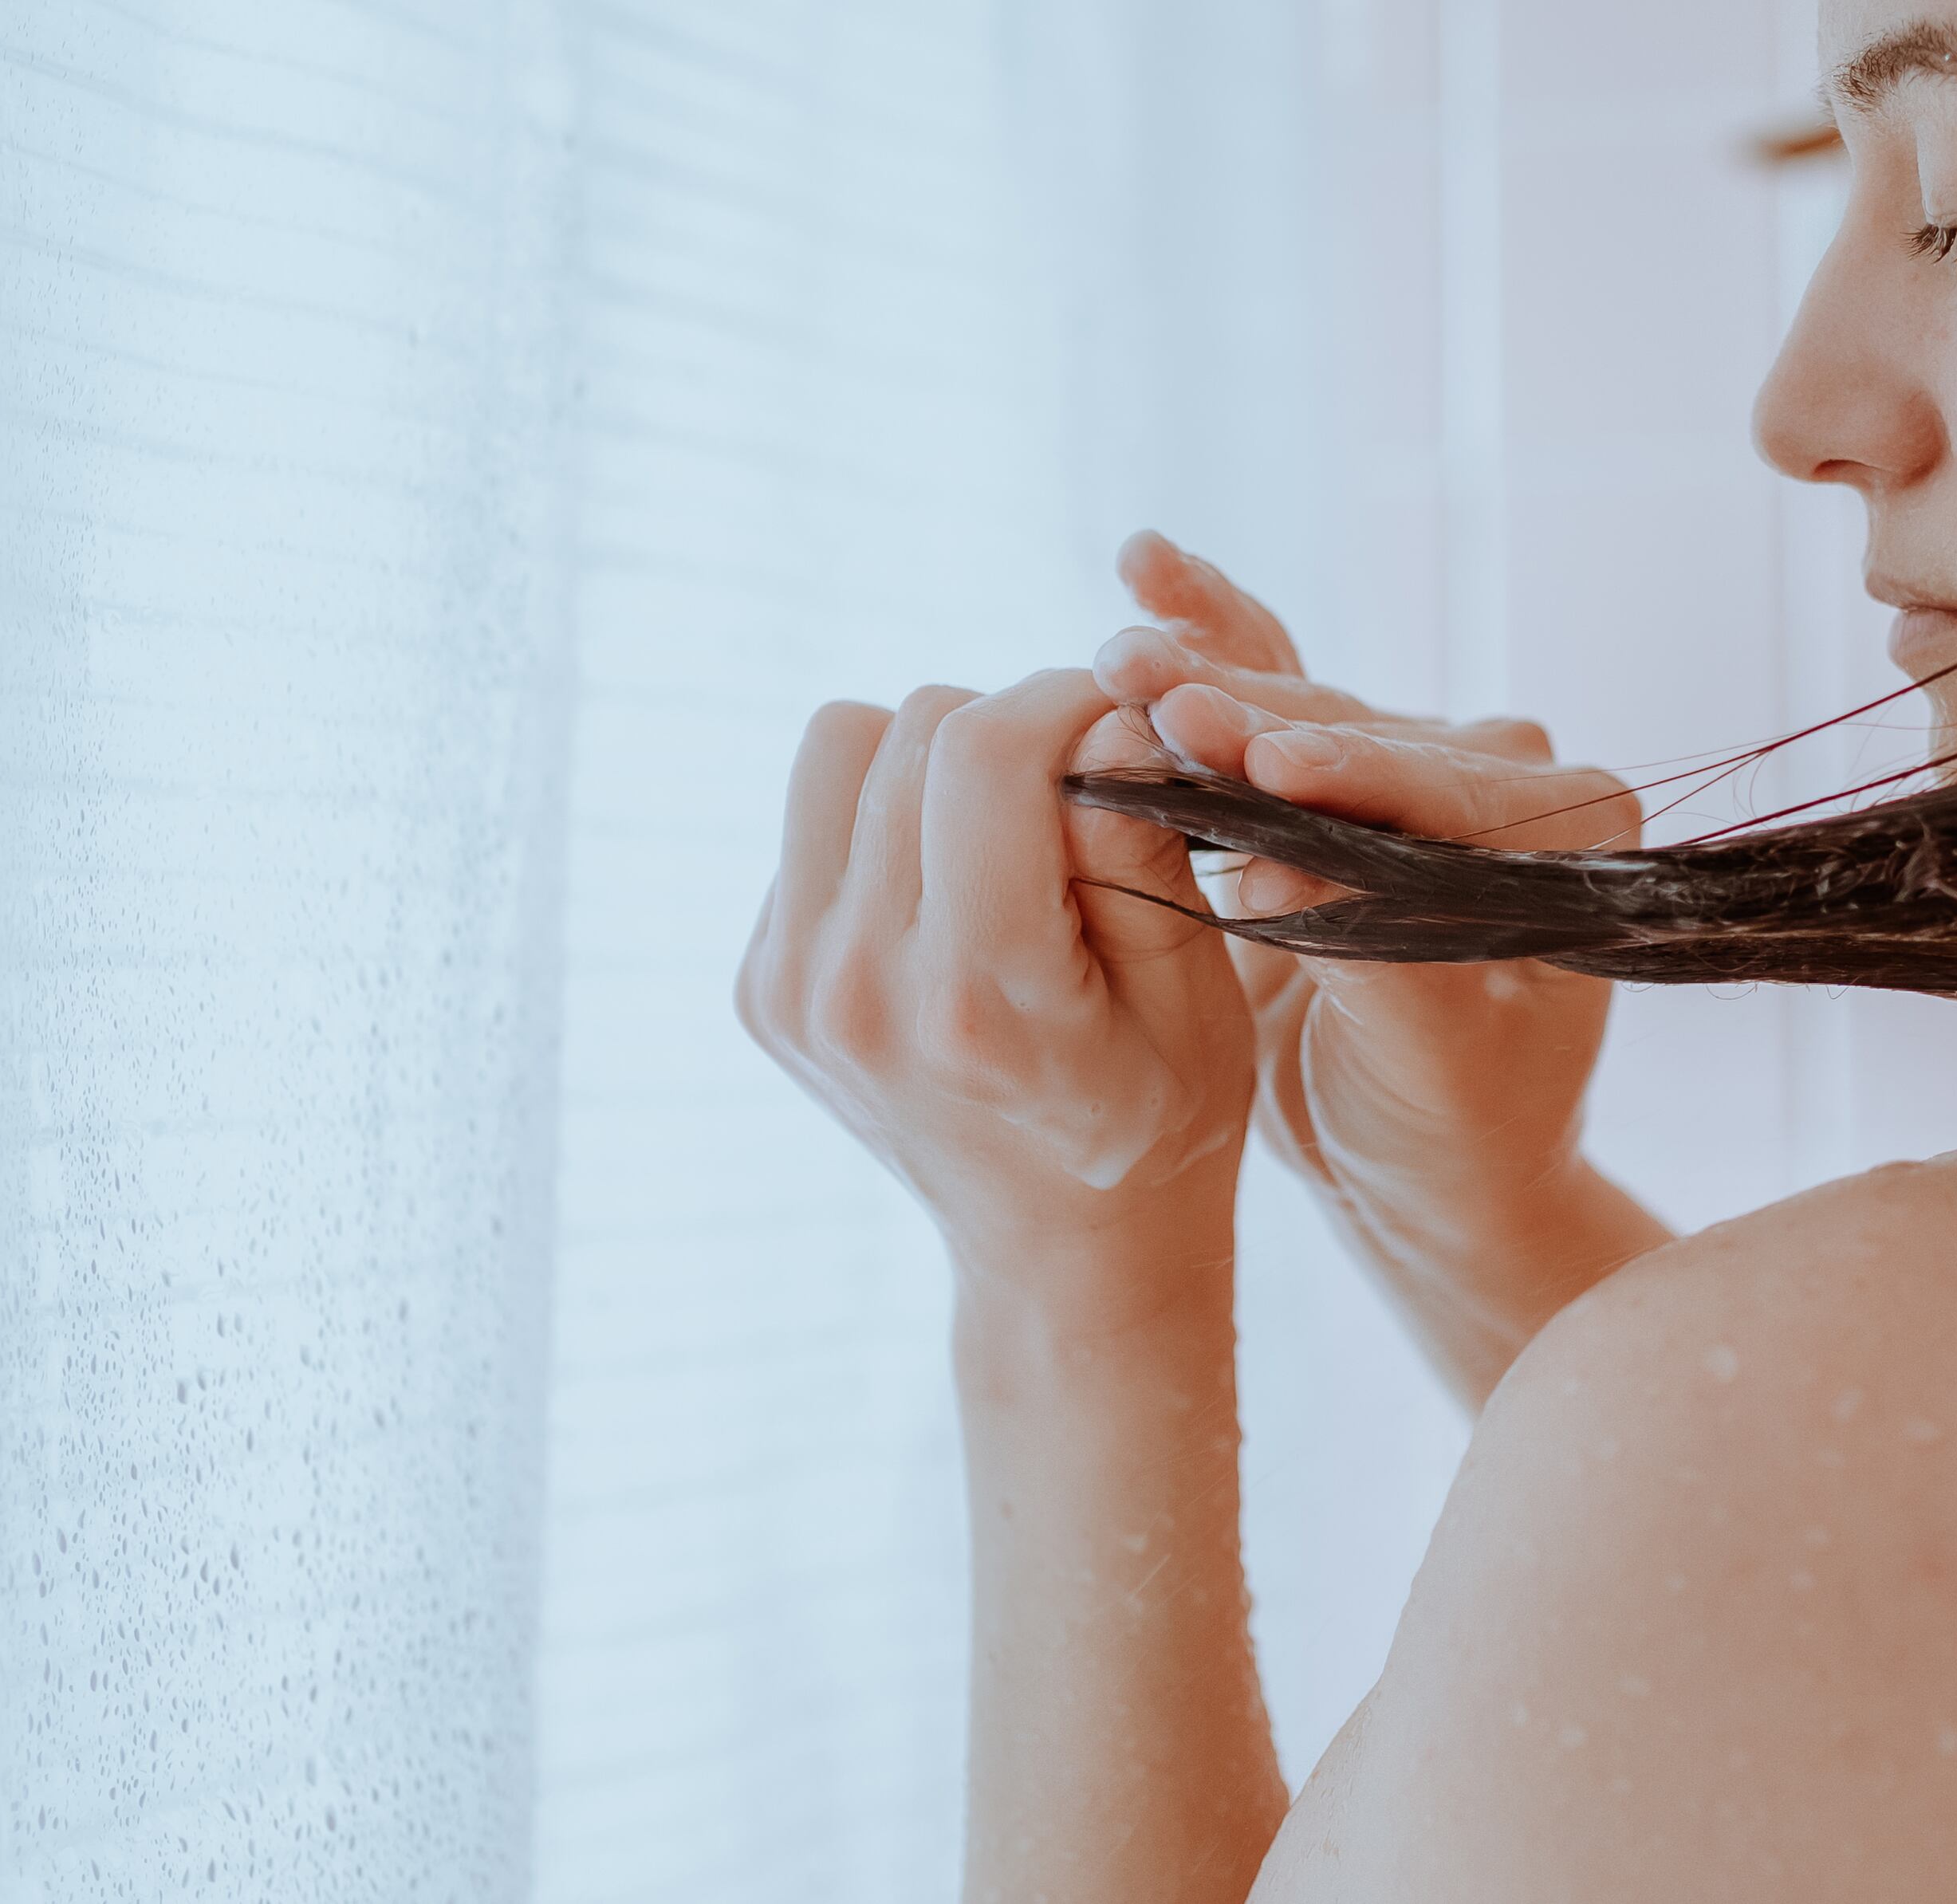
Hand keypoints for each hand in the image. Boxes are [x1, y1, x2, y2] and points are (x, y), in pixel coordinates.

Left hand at [734, 668, 1254, 1292]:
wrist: (1063, 1256)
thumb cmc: (1157, 1119)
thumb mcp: (1196, 998)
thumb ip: (1143, 851)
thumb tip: (1109, 716)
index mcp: (970, 998)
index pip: (982, 750)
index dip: (1066, 699)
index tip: (1123, 725)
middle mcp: (853, 989)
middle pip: (911, 728)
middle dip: (1012, 728)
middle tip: (1079, 792)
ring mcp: (790, 989)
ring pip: (839, 748)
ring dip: (932, 760)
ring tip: (1006, 835)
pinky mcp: (760, 985)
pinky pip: (815, 818)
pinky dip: (890, 823)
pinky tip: (953, 897)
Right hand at [1099, 536, 1659, 1393]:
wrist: (1435, 1166)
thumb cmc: (1458, 1133)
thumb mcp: (1430, 1069)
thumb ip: (1377, 964)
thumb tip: (1278, 865)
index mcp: (1577, 836)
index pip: (1444, 794)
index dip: (1348, 775)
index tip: (1259, 761)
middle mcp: (1512, 777)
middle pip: (1361, 736)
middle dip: (1252, 718)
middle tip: (1146, 690)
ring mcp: (1423, 764)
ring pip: (1304, 710)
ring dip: (1207, 680)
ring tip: (1117, 654)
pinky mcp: (1346, 771)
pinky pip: (1278, 689)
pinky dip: (1215, 635)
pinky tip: (1146, 568)